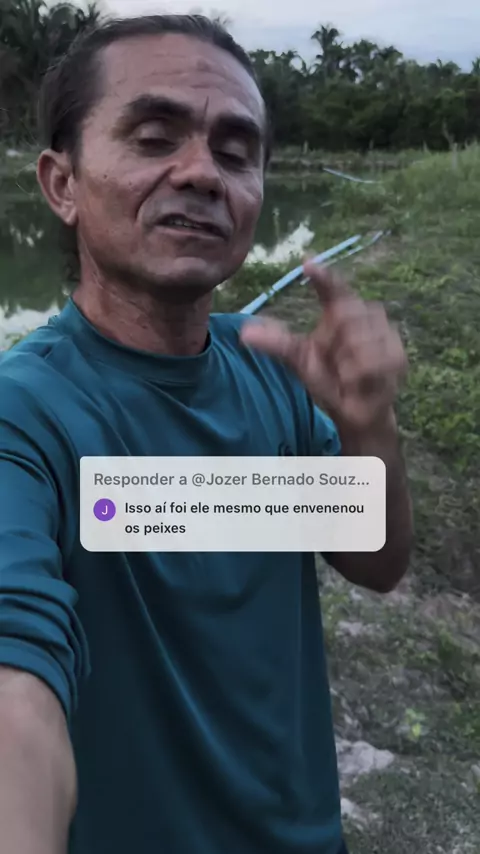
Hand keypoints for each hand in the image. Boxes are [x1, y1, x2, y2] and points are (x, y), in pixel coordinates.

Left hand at [239, 260, 407, 432]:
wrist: (355, 412)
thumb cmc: (328, 379)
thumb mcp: (299, 360)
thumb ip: (277, 344)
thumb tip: (244, 333)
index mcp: (341, 311)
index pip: (333, 288)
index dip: (323, 276)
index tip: (307, 262)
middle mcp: (366, 316)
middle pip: (347, 312)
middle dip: (337, 337)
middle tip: (336, 360)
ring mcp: (385, 334)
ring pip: (361, 339)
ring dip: (347, 362)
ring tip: (347, 375)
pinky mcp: (397, 356)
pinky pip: (373, 362)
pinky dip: (360, 375)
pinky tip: (357, 382)